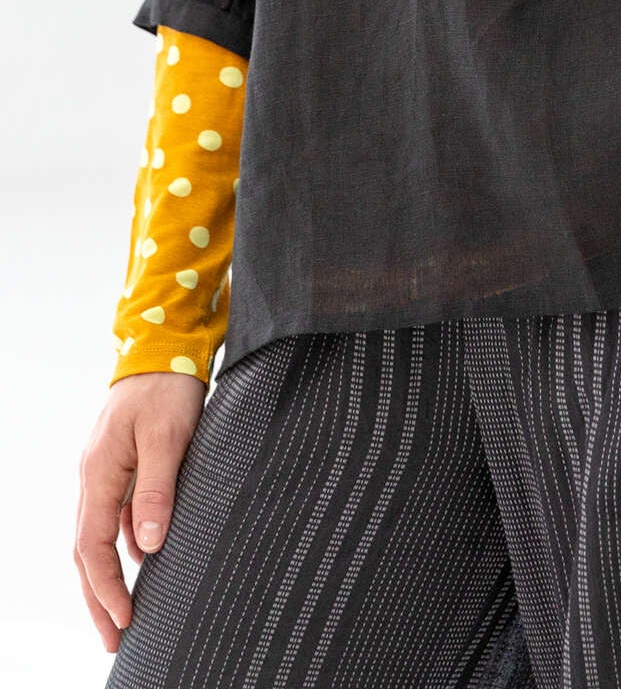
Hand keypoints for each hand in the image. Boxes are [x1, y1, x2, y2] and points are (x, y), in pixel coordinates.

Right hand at [74, 371, 205, 652]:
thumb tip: (147, 547)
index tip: (124, 621)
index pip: (93, 548)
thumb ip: (157, 490)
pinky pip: (118, 515)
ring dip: (110, 576)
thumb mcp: (169, 437)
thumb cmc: (167, 387)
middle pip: (88, 551)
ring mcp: (108, 471)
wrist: (164, 345)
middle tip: (114, 640)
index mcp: (100, 473)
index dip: (106, 588)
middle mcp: (96, 477)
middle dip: (99, 598)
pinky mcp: (125, 463)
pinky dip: (125, 545)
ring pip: (101, 535)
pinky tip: (145, 560)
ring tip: (125, 613)